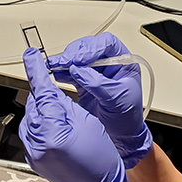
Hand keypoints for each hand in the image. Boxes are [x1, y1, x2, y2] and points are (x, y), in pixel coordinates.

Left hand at [19, 47, 139, 181]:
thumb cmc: (101, 158)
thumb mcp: (86, 122)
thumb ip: (63, 104)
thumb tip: (49, 91)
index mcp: (51, 133)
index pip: (42, 93)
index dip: (37, 72)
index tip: (31, 56)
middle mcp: (36, 144)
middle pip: (35, 105)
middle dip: (48, 99)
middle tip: (69, 108)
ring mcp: (32, 153)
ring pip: (33, 117)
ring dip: (46, 114)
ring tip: (68, 125)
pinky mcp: (32, 158)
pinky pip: (32, 132)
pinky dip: (43, 127)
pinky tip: (60, 133)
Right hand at [46, 33, 152, 168]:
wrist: (121, 137)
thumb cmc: (127, 118)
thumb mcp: (117, 100)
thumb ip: (98, 84)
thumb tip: (79, 70)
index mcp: (123, 63)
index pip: (107, 44)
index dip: (91, 47)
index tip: (78, 58)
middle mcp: (109, 65)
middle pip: (89, 48)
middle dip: (74, 53)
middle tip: (62, 61)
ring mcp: (95, 73)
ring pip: (77, 58)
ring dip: (64, 61)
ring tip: (54, 66)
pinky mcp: (84, 83)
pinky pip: (70, 71)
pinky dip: (61, 72)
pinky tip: (55, 74)